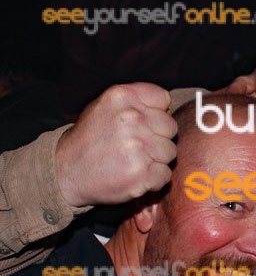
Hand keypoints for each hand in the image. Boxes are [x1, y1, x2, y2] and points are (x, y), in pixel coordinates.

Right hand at [55, 83, 176, 206]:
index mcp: (121, 96)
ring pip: (170, 152)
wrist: (65, 172)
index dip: (155, 112)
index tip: (140, 123)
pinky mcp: (141, 174)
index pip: (163, 98)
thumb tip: (168, 109)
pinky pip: (165, 174)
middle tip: (134, 145)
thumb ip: (136, 102)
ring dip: (156, 159)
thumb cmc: (91, 138)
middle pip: (170, 127)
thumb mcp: (105, 106)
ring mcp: (137, 147)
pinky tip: (133, 175)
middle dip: (157, 137)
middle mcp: (131, 118)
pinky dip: (153, 179)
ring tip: (132, 160)